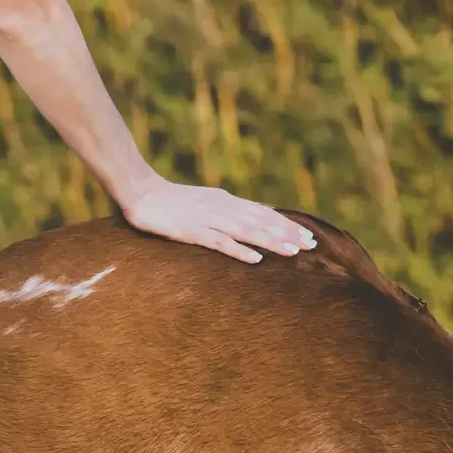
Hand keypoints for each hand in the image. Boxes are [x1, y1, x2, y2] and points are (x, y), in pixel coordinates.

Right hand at [121, 179, 314, 264]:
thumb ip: (225, 209)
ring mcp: (207, 219)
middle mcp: (221, 207)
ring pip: (246, 230)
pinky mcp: (191, 231)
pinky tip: (255, 259)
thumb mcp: (203, 201)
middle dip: (287, 232)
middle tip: (312, 245)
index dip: (286, 223)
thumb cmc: (169, 200)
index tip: (308, 235)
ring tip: (293, 252)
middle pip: (260, 221)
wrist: (140, 192)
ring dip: (271, 241)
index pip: (263, 212)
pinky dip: (239, 250)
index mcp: (225, 200)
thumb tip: (247, 218)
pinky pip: (219, 242)